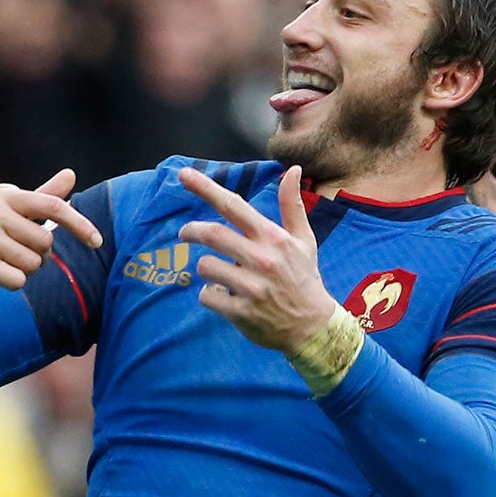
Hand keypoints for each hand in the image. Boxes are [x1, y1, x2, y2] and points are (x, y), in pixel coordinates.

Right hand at [0, 169, 103, 290]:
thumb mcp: (18, 213)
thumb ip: (45, 196)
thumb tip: (70, 173)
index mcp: (6, 196)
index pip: (53, 206)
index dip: (79, 224)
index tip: (98, 242)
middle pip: (45, 241)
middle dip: (40, 253)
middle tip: (19, 251)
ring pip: (33, 263)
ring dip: (27, 269)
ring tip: (7, 261)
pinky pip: (18, 280)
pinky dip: (14, 282)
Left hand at [178, 165, 339, 354]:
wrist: (312, 327)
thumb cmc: (304, 279)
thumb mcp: (304, 240)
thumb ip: (292, 205)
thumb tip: (294, 170)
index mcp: (273, 238)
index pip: (233, 206)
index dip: (205, 188)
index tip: (183, 174)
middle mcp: (261, 259)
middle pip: (212, 235)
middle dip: (191, 230)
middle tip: (185, 233)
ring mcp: (251, 287)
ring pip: (206, 266)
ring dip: (205, 267)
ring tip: (218, 273)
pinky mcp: (241, 312)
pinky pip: (208, 296)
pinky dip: (210, 295)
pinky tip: (224, 297)